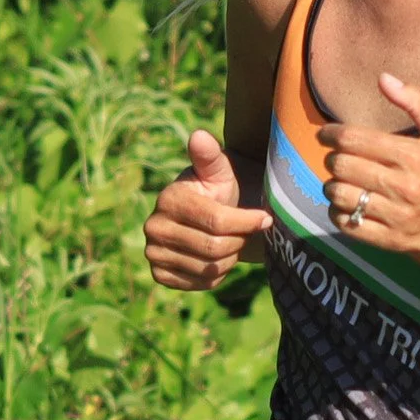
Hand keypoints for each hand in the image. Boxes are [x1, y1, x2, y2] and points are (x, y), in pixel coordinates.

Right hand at [144, 129, 271, 289]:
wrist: (200, 218)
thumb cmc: (214, 191)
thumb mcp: (217, 171)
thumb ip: (210, 156)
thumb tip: (199, 135)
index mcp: (169, 199)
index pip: (216, 221)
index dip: (247, 222)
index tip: (266, 218)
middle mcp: (154, 228)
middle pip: (215, 248)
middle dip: (239, 240)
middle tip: (245, 231)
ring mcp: (154, 254)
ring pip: (211, 268)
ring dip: (231, 257)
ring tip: (231, 241)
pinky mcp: (160, 275)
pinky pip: (202, 283)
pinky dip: (219, 274)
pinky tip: (218, 256)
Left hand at [319, 75, 419, 274]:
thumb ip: (417, 102)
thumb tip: (384, 78)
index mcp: (413, 156)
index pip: (353, 139)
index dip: (331, 134)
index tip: (326, 134)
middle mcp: (402, 186)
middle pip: (341, 166)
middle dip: (332, 158)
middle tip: (336, 157)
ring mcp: (395, 216)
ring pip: (340, 196)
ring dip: (332, 186)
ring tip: (341, 181)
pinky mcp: (391, 240)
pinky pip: (348, 225)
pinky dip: (339, 213)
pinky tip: (347, 205)